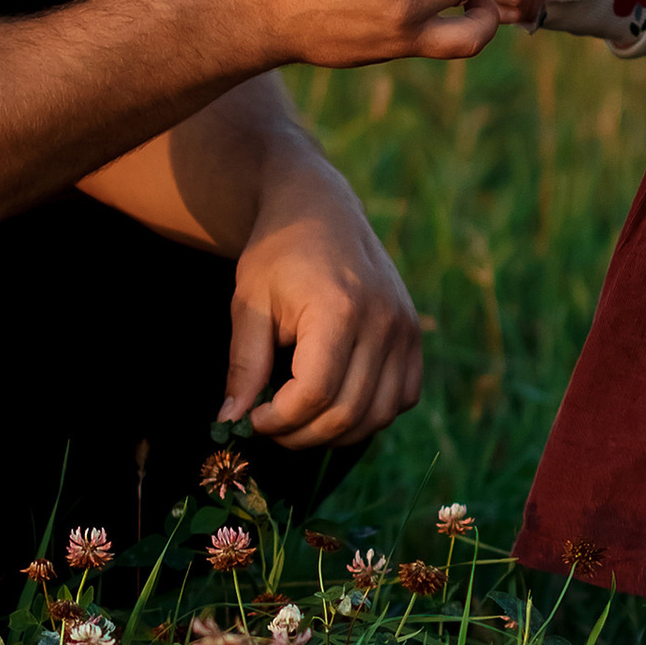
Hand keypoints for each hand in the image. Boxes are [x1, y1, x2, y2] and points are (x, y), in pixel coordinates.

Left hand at [219, 160, 425, 446]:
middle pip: (347, 412)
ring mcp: (405, 329)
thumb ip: (244, 364)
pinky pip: (402, 398)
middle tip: (273, 427)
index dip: (280, 420)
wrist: (320, 210)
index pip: (313, 393)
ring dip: (336, 433)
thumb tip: (232, 421)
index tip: (254, 418)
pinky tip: (337, 403)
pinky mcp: (414, 335)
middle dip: (303, 434)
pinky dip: (371, 415)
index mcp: (339, 309)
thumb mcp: (249, 303)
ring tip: (300, 421)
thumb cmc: (278, 253)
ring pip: (378, 415)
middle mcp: (382, 322)